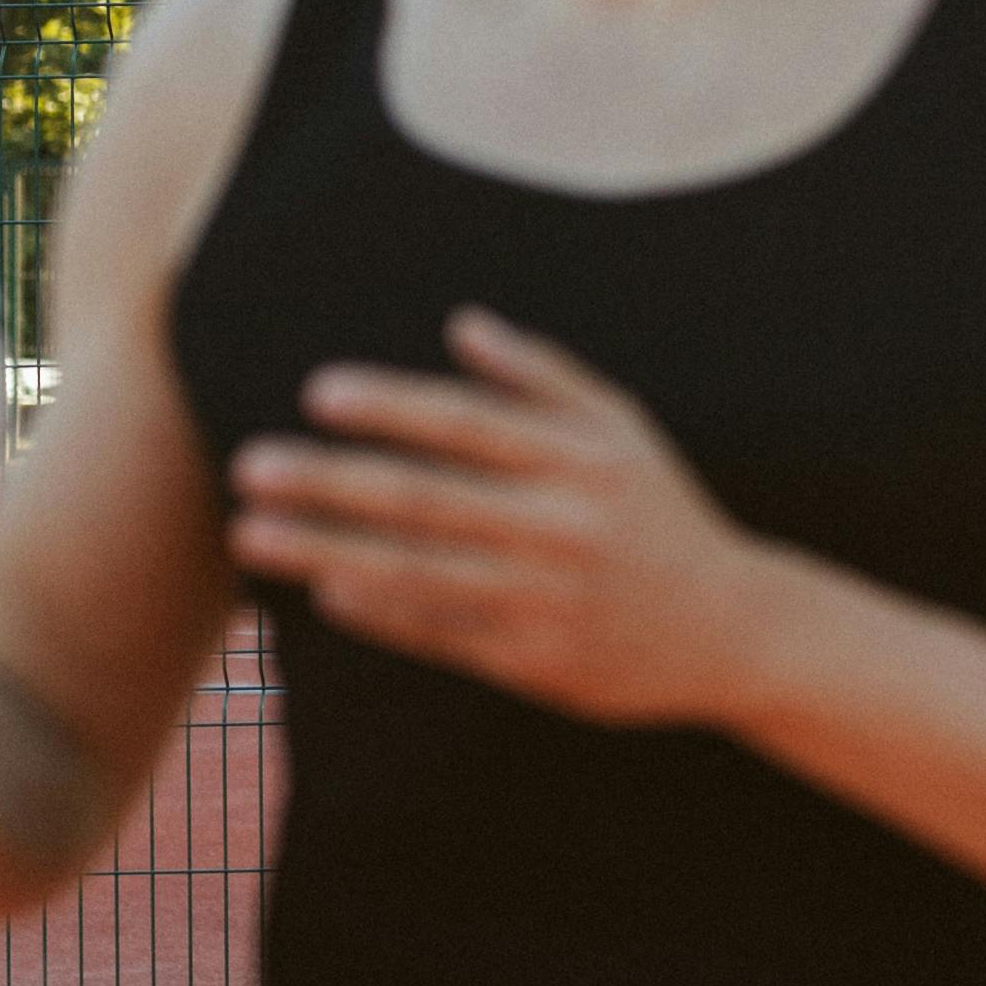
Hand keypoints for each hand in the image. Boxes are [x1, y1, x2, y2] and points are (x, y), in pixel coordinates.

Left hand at [225, 307, 778, 728]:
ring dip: (326, 551)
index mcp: (582, 459)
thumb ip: (542, 377)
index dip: (391, 406)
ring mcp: (547, 599)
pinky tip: (325, 591)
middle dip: (329, 482)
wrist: (735, 629)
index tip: (318, 393)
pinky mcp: (538, 662)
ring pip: (417, 571)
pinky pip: (442, 633)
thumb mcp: (624, 431)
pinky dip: (381, 613)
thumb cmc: (662, 516)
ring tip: (252, 535)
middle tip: (250, 467)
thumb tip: (461, 323)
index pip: (468, 424)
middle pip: (425, 499)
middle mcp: (562, 526)